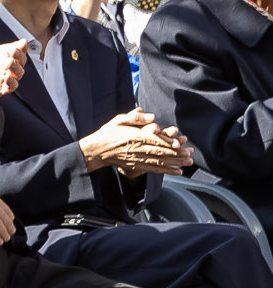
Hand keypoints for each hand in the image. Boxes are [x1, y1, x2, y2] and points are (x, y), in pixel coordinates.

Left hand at [0, 10, 27, 114]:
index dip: (22, 45)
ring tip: (8, 63)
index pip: (19, 47)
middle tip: (12, 52)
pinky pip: (11, 87)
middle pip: (22, 59)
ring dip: (16, 68)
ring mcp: (5, 76)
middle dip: (20, 56)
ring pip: (19, 73)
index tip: (21, 43)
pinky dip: (11, 83)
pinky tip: (6, 77)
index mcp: (4, 52)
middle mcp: (7, 64)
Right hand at [78, 109, 192, 175]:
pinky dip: (167, 171)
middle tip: (190, 154)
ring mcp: (138, 159)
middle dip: (177, 154)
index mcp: (135, 136)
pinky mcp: (137, 166)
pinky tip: (177, 171)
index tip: (181, 143)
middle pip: (161, 152)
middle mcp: (138, 149)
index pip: (156, 139)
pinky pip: (154, 169)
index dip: (169, 142)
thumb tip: (152, 116)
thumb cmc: (108, 133)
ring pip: (160, 161)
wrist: (96, 150)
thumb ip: (135, 116)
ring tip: (188, 163)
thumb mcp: (119, 120)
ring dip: (175, 163)